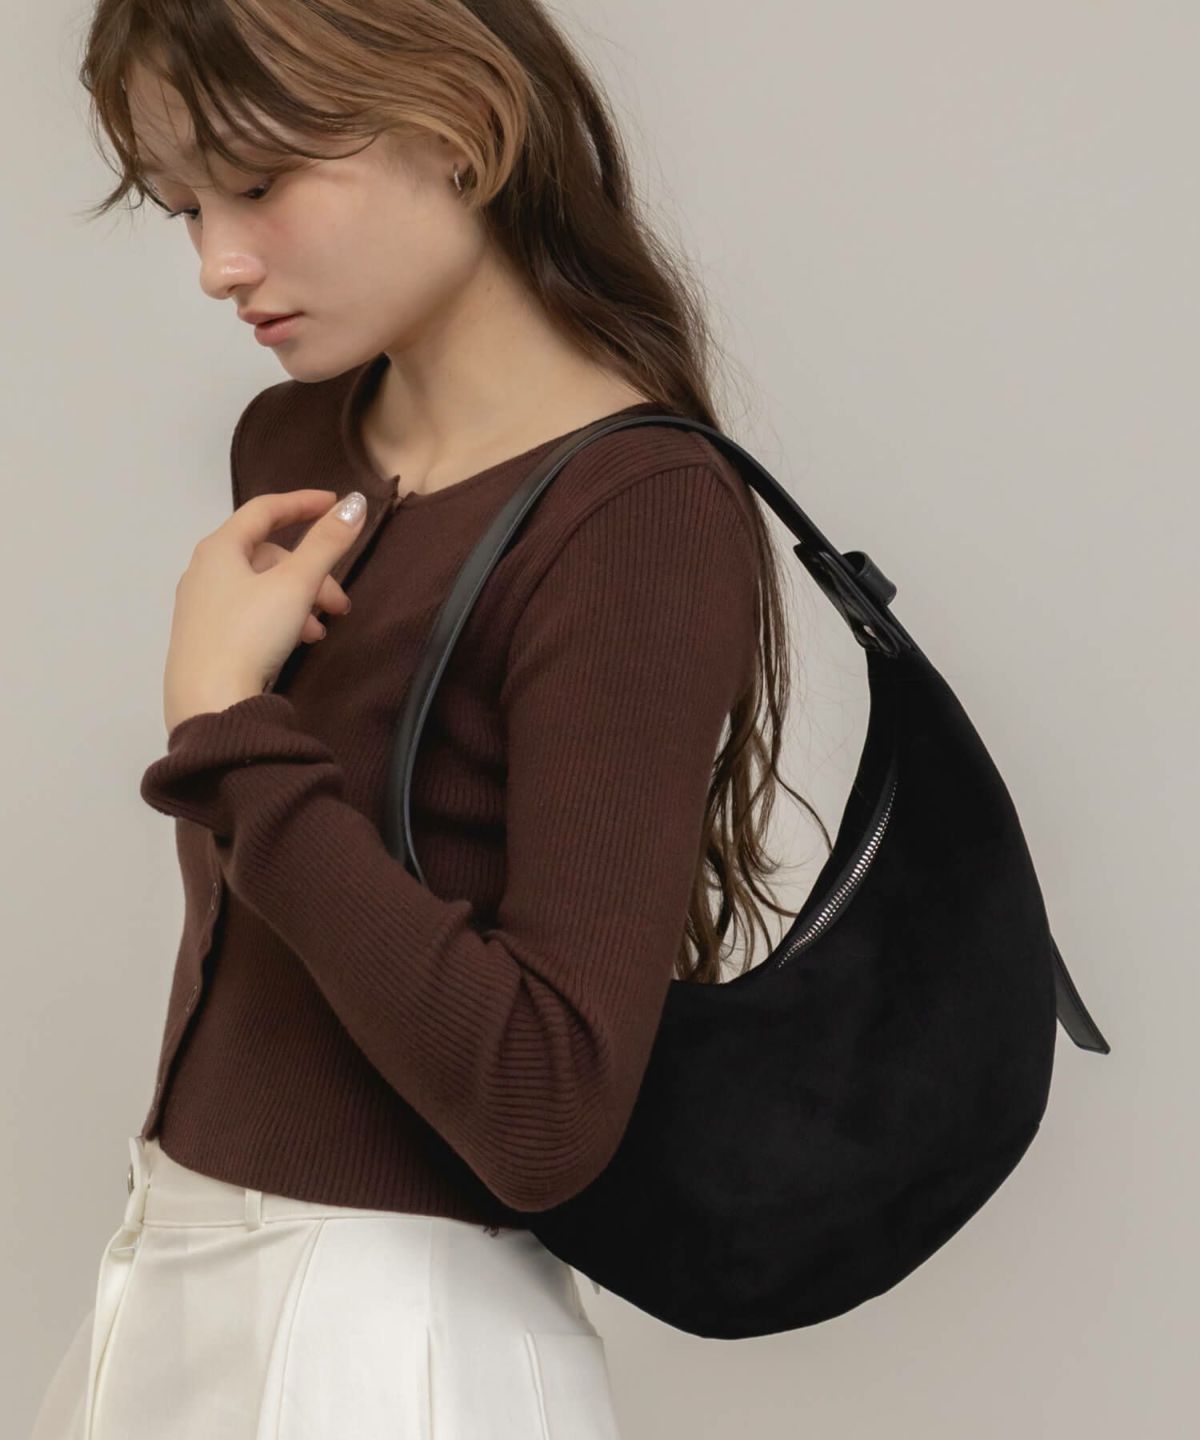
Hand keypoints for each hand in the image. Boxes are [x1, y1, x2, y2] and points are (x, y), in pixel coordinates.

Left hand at [162, 488, 367, 735]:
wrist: (209, 704)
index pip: (264, 510)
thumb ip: (327, 543)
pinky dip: (280, 618)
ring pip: (262, 587)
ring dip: (300, 600)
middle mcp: (204, 570)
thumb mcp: (296, 585)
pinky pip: (251, 612)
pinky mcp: (205, 637)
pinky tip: (299, 643)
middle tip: (339, 603)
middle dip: (311, 573)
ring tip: (320, 630)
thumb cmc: (249, 634)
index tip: (337, 505)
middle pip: (268, 555)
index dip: (303, 504)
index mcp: (219, 548)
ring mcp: (201, 606)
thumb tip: (354, 502)